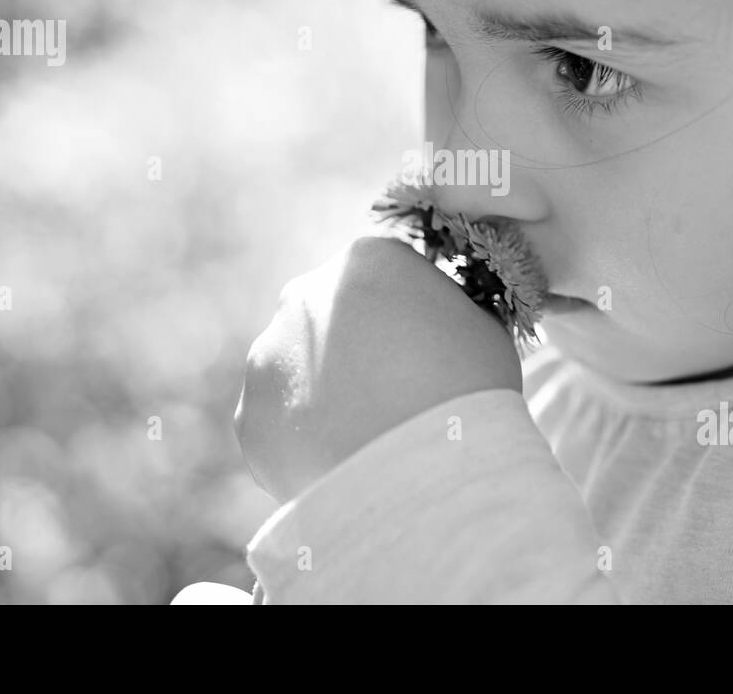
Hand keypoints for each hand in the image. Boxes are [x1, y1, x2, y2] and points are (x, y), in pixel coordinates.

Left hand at [234, 236, 522, 503]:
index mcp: (363, 260)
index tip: (426, 353)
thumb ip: (448, 312)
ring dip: (322, 395)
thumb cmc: (468, 390)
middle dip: (352, 351)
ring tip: (368, 438)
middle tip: (392, 396)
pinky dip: (303, 442)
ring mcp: (267, 357)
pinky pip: (277, 426)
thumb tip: (438, 325)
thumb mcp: (483, 329)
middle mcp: (302, 296)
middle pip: (329, 320)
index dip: (405, 316)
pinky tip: (342, 463)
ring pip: (296, 372)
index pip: (380, 277)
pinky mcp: (249, 417)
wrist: (427, 471)